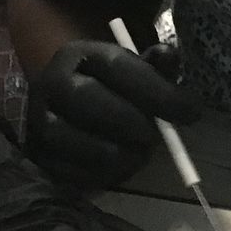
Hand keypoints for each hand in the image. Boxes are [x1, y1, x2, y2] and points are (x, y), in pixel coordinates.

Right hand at [25, 38, 201, 188]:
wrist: (61, 110)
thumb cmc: (107, 88)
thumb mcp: (130, 69)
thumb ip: (155, 66)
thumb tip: (169, 57)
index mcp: (77, 54)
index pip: (118, 67)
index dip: (157, 91)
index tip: (191, 112)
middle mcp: (51, 84)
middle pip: (94, 103)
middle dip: (136, 123)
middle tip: (157, 136)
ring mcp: (40, 123)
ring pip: (89, 146)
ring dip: (126, 155)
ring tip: (139, 151)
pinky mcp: (41, 159)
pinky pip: (81, 176)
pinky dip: (109, 176)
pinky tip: (120, 165)